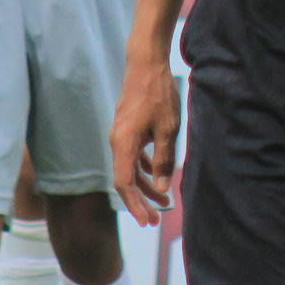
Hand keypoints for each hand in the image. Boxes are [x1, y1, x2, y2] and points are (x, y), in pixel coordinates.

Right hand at [111, 55, 180, 225]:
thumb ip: (163, 160)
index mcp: (123, 144)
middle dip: (141, 200)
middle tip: (156, 220)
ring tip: (164, 199)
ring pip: (130, 168)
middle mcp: (117, 142)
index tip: (146, 221)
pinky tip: (158, 173)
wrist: (146, 63)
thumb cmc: (158, 95)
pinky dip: (144, 167)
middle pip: (126, 179)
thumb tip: (162, 186)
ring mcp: (121, 134)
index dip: (135, 205)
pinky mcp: (127, 127)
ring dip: (145, 185)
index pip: (124, 184)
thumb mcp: (167, 130)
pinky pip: (132, 155)